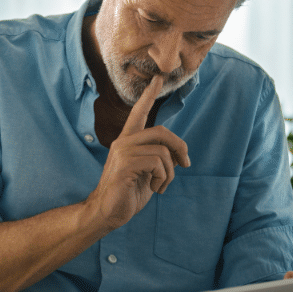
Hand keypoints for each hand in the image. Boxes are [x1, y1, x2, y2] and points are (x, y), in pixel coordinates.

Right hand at [84, 75, 189, 231]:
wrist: (107, 212)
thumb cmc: (128, 193)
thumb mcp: (148, 173)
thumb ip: (158, 158)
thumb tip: (179, 155)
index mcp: (128, 141)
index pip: (139, 113)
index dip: (149, 96)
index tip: (158, 79)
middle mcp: (123, 142)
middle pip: (161, 132)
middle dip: (180, 147)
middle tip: (185, 164)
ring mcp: (122, 153)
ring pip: (163, 152)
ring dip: (170, 173)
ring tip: (161, 185)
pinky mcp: (125, 166)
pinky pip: (157, 164)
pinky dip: (164, 178)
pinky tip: (154, 189)